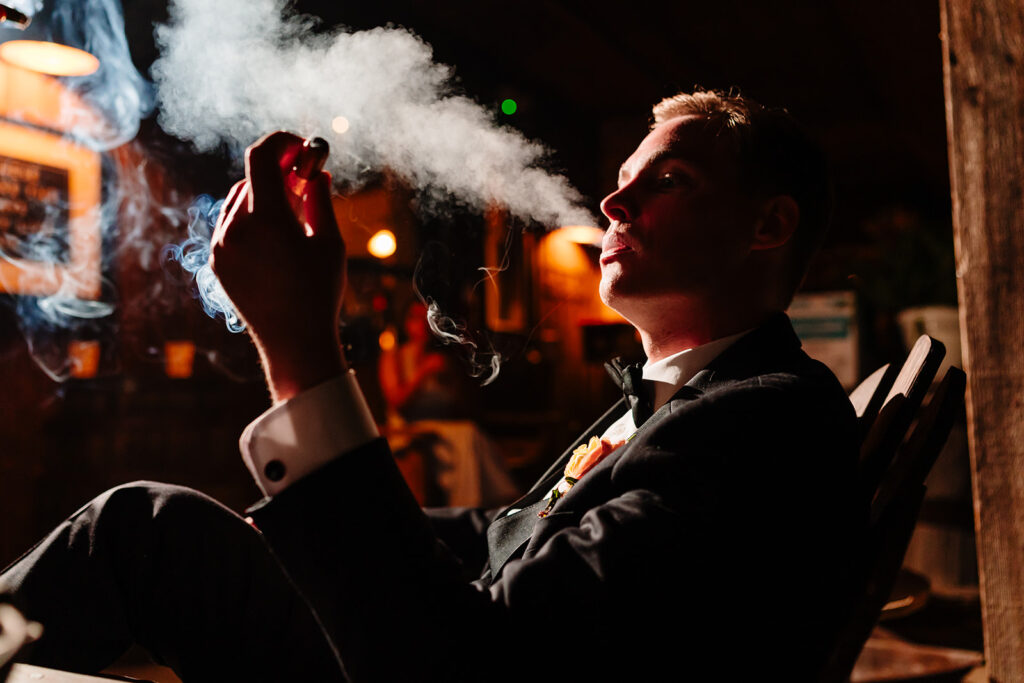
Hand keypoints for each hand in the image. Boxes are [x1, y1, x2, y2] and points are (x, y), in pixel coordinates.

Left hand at [210, 131, 346, 400]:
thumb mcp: (329, 241)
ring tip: (294, 212)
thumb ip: (320, 200)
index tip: (301, 146)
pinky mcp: (218, 264)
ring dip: (264, 196)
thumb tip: (317, 173)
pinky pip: (230, 227)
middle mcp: (235, 229)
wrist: (294, 342)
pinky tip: (277, 237)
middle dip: (278, 172)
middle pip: (251, 179)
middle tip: (306, 178)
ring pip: (239, 202)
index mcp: (266, 219)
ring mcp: (221, 247)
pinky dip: (251, 219)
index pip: (261, 158)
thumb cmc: (319, 293)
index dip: (281, 143)